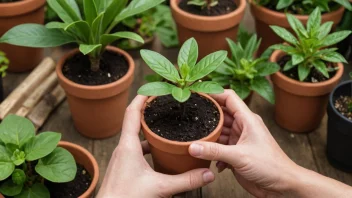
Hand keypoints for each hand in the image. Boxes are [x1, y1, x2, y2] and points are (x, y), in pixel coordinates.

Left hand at [97, 95, 214, 197]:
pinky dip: (149, 147)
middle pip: (135, 122)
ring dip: (150, 132)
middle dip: (150, 112)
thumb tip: (207, 173)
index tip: (153, 87)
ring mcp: (123, 158)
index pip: (132, 112)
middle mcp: (123, 148)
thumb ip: (186, 180)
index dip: (142, 97)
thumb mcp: (160, 188)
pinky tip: (160, 154)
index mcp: (128, 145)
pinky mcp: (124, 168)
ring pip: (137, 138)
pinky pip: (137, 150)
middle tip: (165, 105)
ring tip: (166, 127)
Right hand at [188, 90, 299, 196]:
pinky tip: (211, 160)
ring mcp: (239, 140)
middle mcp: (243, 127)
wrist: (282, 186)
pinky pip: (219, 147)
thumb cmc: (271, 167)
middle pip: (220, 114)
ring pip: (218, 132)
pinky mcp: (236, 153)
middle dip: (206, 117)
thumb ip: (214, 151)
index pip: (229, 97)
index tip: (198, 94)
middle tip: (190, 117)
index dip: (214, 93)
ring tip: (196, 141)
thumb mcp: (240, 156)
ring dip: (209, 138)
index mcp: (247, 120)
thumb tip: (193, 146)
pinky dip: (213, 153)